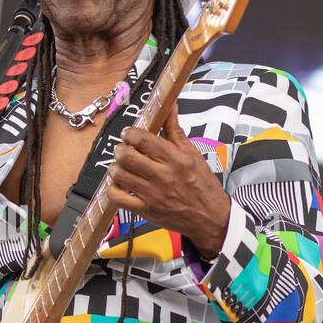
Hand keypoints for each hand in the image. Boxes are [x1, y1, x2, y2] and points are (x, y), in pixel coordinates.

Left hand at [109, 105, 230, 257]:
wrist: (210, 217)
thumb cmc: (202, 183)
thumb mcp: (192, 154)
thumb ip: (174, 130)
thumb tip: (169, 105)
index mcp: (175, 158)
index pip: (142, 139)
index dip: (130, 133)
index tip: (129, 134)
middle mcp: (163, 176)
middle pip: (126, 156)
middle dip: (120, 149)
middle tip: (124, 150)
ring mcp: (152, 195)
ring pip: (119, 175)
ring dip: (116, 167)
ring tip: (123, 166)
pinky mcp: (146, 211)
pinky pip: (118, 198)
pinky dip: (113, 189)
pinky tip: (120, 185)